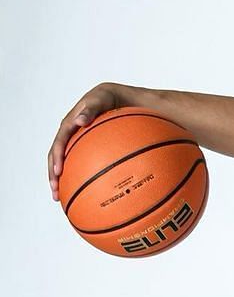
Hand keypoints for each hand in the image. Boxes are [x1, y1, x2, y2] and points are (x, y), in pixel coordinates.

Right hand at [48, 82, 125, 200]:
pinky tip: (88, 192)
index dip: (57, 158)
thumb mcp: (100, 99)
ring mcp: (77, 143)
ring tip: (63, 198)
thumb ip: (90, 109)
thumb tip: (79, 120)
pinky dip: (81, 177)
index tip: (58, 172)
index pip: (59, 143)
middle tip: (56, 193)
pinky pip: (81, 164)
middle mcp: (70, 136)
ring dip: (63, 181)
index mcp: (69, 125)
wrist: (117, 98)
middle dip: (54, 176)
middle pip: (56, 158)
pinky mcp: (86, 149)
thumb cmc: (108, 98)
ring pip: (66, 164)